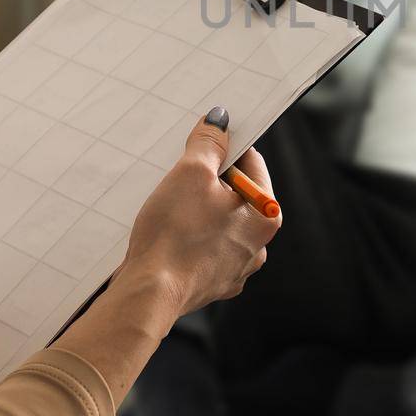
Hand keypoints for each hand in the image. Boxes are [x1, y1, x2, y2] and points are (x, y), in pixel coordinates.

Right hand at [116, 110, 279, 316]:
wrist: (149, 295)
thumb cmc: (175, 234)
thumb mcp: (191, 173)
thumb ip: (209, 143)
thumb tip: (220, 120)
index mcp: (266, 216)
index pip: (251, 164)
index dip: (226, 147)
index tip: (205, 139)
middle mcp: (258, 246)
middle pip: (236, 195)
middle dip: (209, 181)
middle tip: (182, 173)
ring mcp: (235, 268)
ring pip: (219, 223)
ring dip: (198, 209)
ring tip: (171, 205)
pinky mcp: (210, 283)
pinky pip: (203, 248)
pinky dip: (188, 237)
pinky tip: (168, 233)